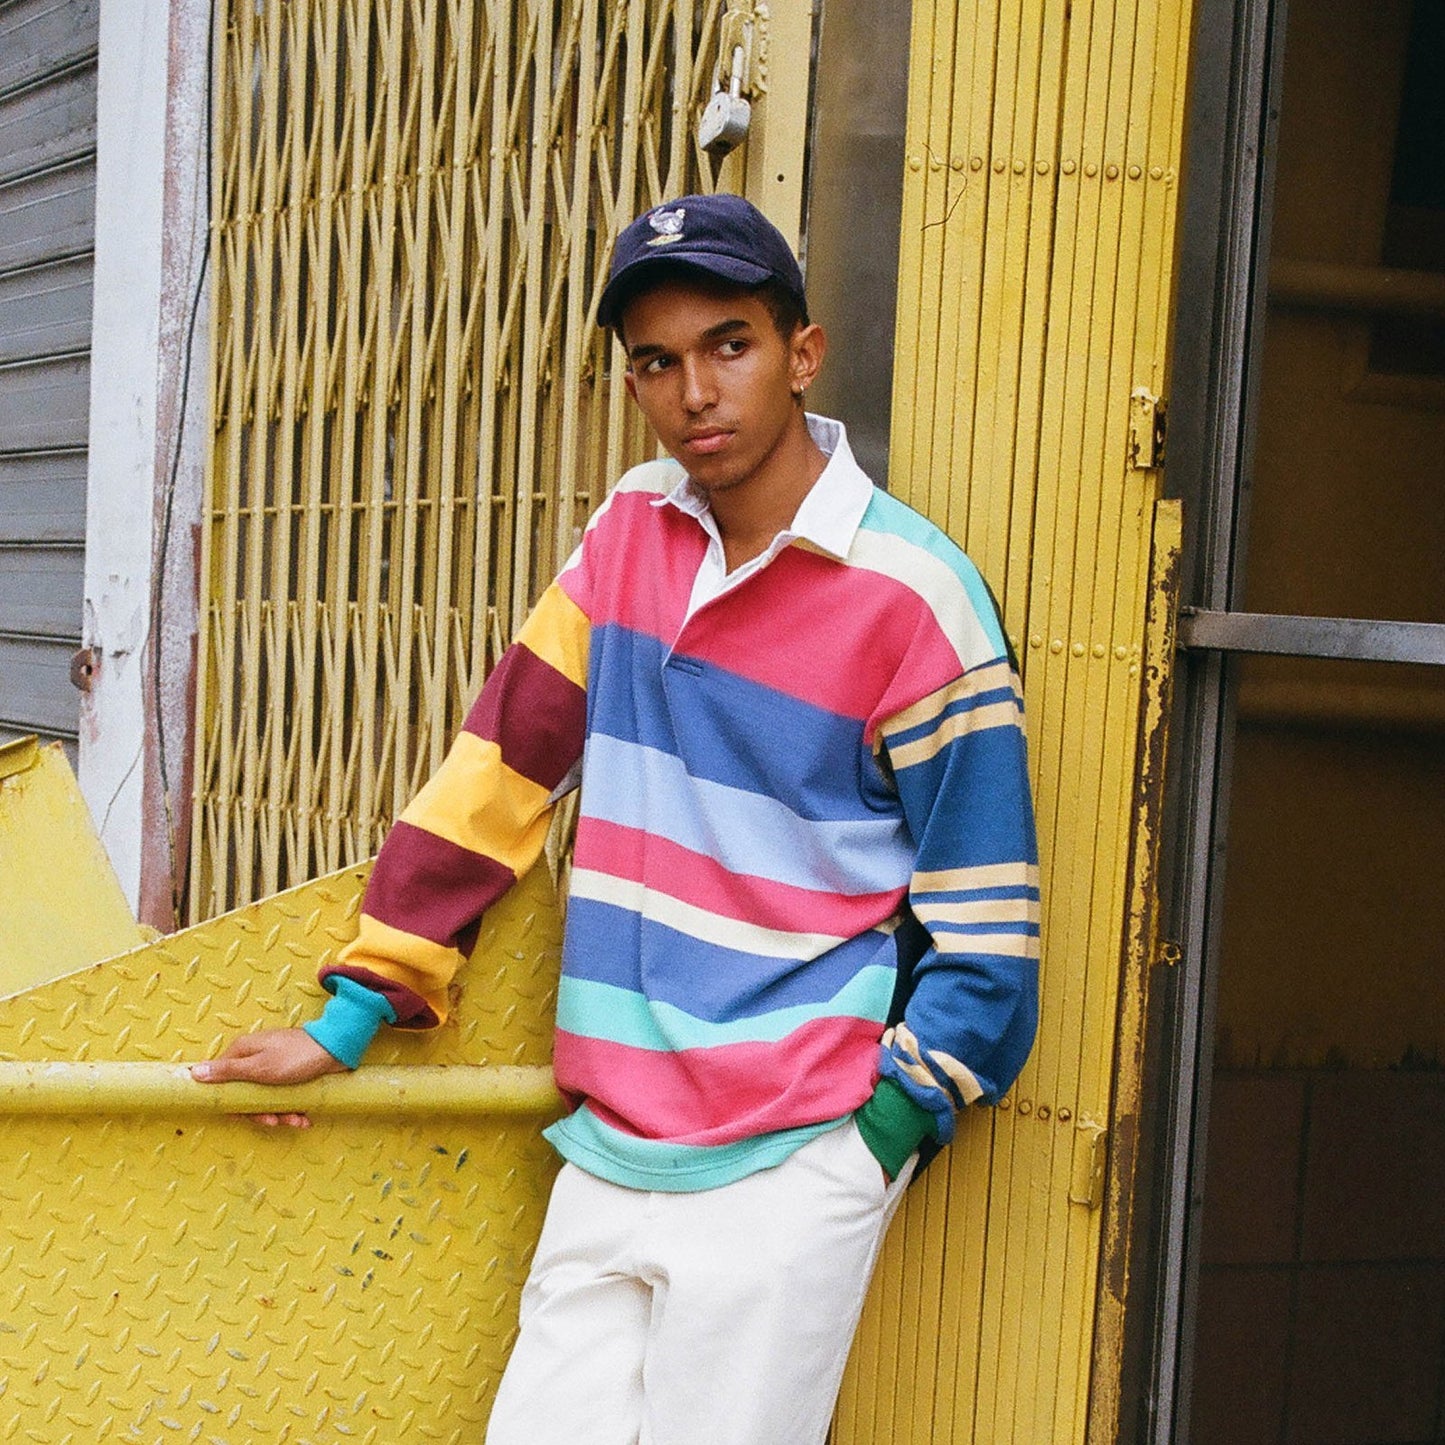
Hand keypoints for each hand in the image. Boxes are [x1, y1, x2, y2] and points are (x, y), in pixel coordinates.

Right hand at [190, 1028, 346, 1126]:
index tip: (243, 1117)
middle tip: (277, 1121)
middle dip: (262, 1113)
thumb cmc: (296, 1056)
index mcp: (242, 1052)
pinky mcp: (290, 1074)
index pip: (223, 1083)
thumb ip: (228, 1072)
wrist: (336, 1047)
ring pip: (267, 1099)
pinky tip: (305, 1117)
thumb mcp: (259, 1067)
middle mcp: (255, 1058)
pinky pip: (284, 1096)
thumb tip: (194, 1072)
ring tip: (298, 1120)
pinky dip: (293, 1108)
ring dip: (282, 1114)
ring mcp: (273, 1066)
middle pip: (246, 1095)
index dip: (232, 1104)